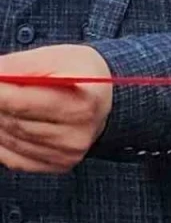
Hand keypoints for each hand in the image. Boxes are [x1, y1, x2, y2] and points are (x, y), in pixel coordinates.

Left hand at [0, 44, 112, 172]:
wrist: (107, 96)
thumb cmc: (80, 72)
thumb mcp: (57, 57)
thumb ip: (19, 66)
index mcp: (84, 102)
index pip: (25, 103)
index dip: (0, 94)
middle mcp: (77, 134)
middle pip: (15, 122)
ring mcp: (67, 153)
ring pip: (10, 140)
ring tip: (3, 104)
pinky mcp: (58, 165)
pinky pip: (13, 158)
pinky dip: (2, 140)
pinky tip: (6, 123)